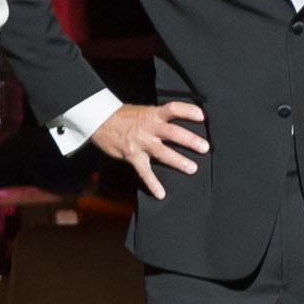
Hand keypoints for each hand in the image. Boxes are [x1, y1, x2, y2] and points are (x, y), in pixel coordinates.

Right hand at [89, 101, 209, 200]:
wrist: (98, 121)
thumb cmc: (123, 116)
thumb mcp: (143, 111)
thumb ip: (159, 117)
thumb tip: (178, 121)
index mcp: (152, 114)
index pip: (173, 109)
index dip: (188, 111)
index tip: (202, 116)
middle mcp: (148, 128)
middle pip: (173, 133)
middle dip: (190, 140)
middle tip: (205, 147)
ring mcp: (141, 143)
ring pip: (163, 152)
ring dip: (179, 161)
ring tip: (193, 169)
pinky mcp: (132, 156)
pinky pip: (144, 172)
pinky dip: (153, 184)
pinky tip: (160, 194)